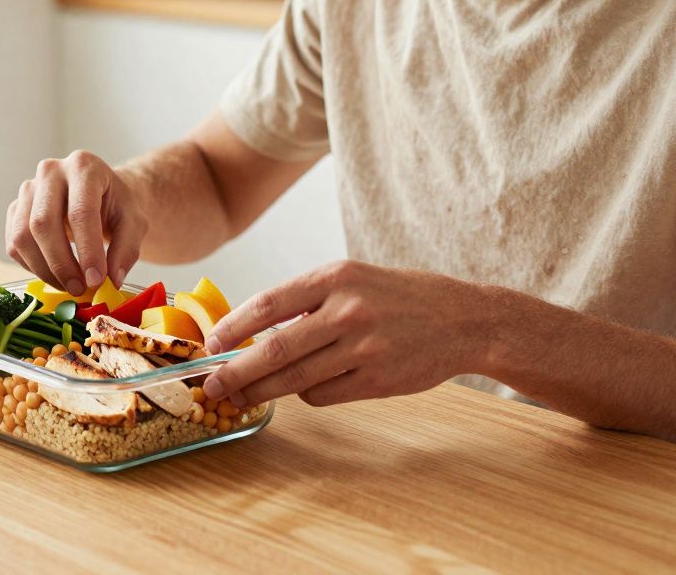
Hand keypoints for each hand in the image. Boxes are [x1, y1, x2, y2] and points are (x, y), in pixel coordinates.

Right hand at [5, 150, 148, 294]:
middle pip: (43, 223)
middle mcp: (50, 171)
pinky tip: (54, 275)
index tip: (95, 280)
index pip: (80, 211)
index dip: (87, 250)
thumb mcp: (135, 223)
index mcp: (84, 166)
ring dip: (44, 270)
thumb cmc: (119, 206)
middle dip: (61, 264)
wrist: (102, 195)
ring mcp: (28, 189)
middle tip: (80, 289)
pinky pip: (14, 245)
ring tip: (69, 286)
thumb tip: (111, 280)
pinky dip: (32, 267)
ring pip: (22, 236)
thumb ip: (127, 250)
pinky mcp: (16, 209)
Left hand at [201, 261, 498, 407]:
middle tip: (210, 385)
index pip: (269, 304)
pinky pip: (323, 395)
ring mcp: (365, 349)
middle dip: (235, 372)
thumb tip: (252, 331)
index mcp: (336, 277)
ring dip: (260, 392)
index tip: (211, 344)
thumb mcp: (354, 279)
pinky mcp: (378, 381)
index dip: (234, 327)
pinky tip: (302, 388)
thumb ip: (307, 300)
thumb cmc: (400, 297)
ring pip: (295, 379)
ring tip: (237, 398)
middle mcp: (349, 311)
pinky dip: (304, 394)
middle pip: (275, 349)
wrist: (466, 319)